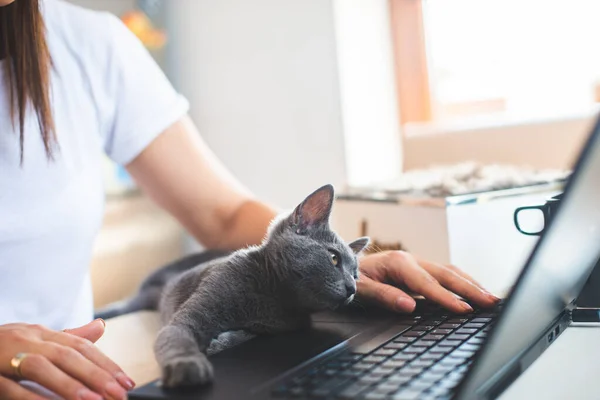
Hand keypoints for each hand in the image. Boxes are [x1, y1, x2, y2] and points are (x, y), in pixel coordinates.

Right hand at [0, 319, 134, 399]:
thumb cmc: (0, 349)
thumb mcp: (34, 340)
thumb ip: (67, 338)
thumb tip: (100, 327)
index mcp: (40, 333)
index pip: (80, 346)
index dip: (106, 363)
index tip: (127, 382)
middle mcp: (25, 339)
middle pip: (68, 354)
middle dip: (97, 374)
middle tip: (119, 393)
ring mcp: (4, 355)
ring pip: (42, 367)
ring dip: (69, 384)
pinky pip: (10, 387)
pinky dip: (31, 397)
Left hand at [357, 251, 499, 312]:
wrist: (343, 264)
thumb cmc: (353, 277)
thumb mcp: (361, 288)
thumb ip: (384, 296)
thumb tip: (408, 306)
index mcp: (397, 262)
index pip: (426, 283)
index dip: (446, 297)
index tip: (463, 309)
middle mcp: (411, 260)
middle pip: (445, 274)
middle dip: (469, 289)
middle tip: (491, 302)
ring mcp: (417, 264)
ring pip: (450, 272)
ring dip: (471, 284)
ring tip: (491, 298)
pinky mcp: (419, 270)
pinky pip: (445, 276)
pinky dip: (463, 283)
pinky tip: (474, 292)